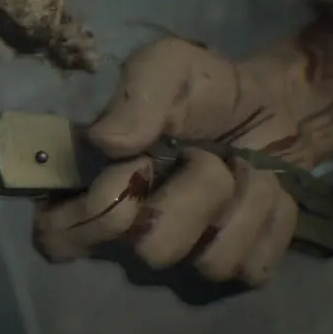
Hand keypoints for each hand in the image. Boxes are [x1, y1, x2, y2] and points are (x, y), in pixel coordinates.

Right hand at [32, 37, 302, 285]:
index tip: (141, 165)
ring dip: (243, 201)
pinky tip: (266, 193)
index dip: (99, 213)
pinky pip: (253, 266)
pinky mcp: (239, 267)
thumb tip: (106, 142)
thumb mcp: (167, 67)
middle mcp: (133, 233)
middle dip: (196, 193)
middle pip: (152, 251)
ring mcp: (187, 256)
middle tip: (207, 153)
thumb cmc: (204, 89)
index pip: (58, 237)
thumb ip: (136, 95)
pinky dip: (272, 221)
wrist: (273, 102)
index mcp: (95, 189)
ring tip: (241, 167)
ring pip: (211, 261)